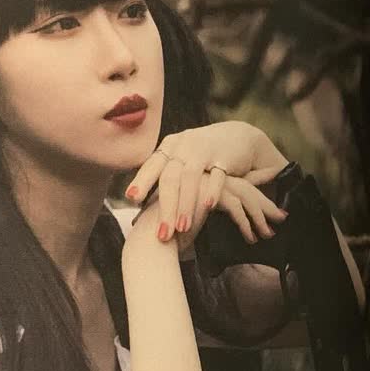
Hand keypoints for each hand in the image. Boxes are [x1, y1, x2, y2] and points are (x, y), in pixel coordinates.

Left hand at [125, 123, 288, 245]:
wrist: (237, 136)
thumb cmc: (202, 156)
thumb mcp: (180, 159)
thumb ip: (162, 177)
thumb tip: (135, 205)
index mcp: (170, 146)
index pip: (152, 165)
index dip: (142, 181)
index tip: (131, 199)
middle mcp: (184, 146)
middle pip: (170, 177)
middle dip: (165, 207)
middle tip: (162, 234)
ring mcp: (205, 150)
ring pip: (191, 178)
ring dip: (186, 205)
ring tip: (182, 229)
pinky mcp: (226, 157)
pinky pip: (218, 175)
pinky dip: (212, 190)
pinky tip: (208, 207)